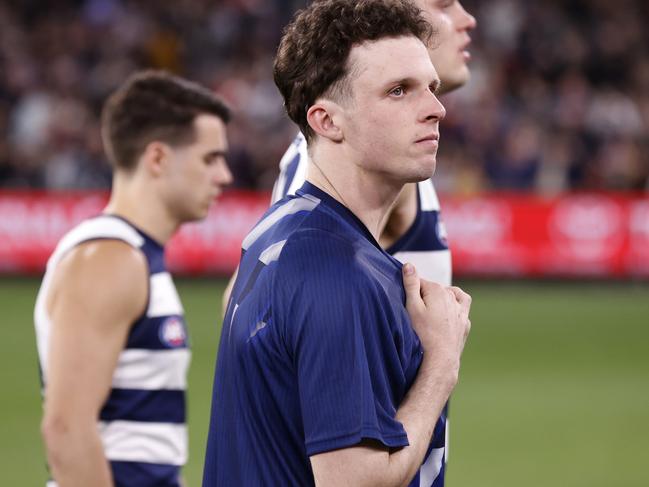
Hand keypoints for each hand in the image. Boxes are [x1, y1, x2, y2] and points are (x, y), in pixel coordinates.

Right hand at [402, 263, 471, 381]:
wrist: (440, 359)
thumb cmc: (422, 334)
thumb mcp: (412, 307)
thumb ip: (411, 285)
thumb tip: (409, 265)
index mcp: (438, 290)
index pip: (420, 282)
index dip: (411, 290)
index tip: (406, 302)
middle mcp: (452, 297)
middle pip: (435, 289)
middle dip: (425, 294)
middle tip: (414, 311)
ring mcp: (461, 311)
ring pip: (451, 295)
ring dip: (442, 297)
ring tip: (431, 309)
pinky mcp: (465, 324)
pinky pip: (462, 309)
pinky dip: (455, 308)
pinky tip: (447, 315)